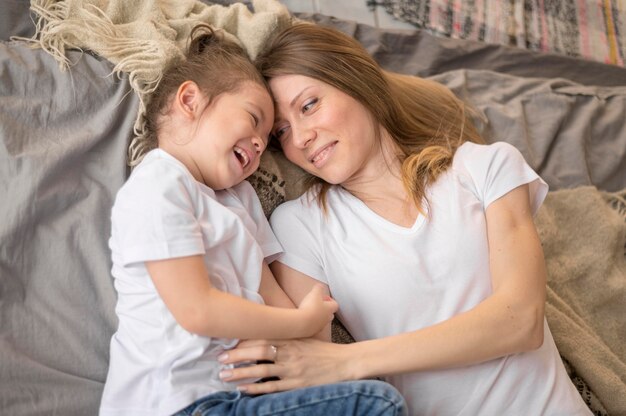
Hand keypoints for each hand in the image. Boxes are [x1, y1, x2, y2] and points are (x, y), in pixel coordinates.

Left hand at [218, 338, 354, 393]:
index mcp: (291, 338)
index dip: (243, 340)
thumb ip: (288, 333)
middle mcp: (289, 352)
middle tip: (220, 359)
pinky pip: (272, 387)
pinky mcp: (296, 384)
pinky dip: (256, 388)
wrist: (344, 363)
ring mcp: (292, 369)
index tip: (228, 342)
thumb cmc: (323, 351)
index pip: (263, 336)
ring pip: (261, 370)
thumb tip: (271, 326)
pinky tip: (243, 389)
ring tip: (224, 376)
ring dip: (240, 373)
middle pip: (258, 352)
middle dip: (236, 355)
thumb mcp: (306, 336)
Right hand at [296, 284, 337, 336]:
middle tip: (317, 304)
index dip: (330, 300)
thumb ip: (318, 288)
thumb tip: (320, 285)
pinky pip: (314, 326)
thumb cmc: (310, 308)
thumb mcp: (315, 293)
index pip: (335, 304)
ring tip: (309, 311)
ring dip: (317, 316)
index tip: (323, 297)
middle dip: (324, 309)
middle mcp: (327, 319)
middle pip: (330, 314)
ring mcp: (320, 326)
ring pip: (322, 321)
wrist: (302, 323)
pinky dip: (311, 322)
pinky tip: (304, 319)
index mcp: (330, 309)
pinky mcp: (312, 331)